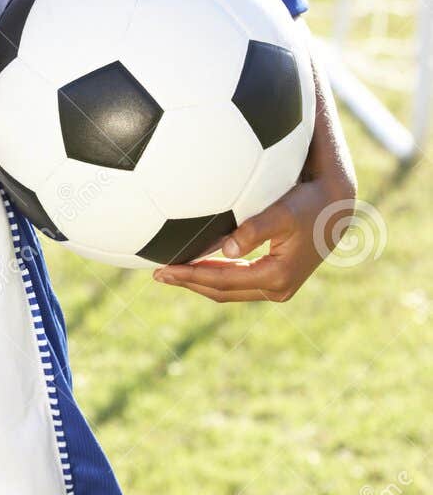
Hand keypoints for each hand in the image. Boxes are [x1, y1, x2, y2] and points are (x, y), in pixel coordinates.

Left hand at [151, 177, 356, 302]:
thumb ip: (256, 229)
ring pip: (228, 289)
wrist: (337, 208)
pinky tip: (196, 262)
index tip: (162, 269)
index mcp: (276, 278)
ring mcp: (278, 287)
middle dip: (188, 283)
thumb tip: (226, 250)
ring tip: (170, 270)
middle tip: (157, 273)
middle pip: (221, 291)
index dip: (189, 276)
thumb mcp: (284, 212)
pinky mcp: (277, 279)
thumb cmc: (309, 203)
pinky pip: (238, 282)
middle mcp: (277, 289)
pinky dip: (214, 275)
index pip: (221, 282)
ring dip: (199, 281)